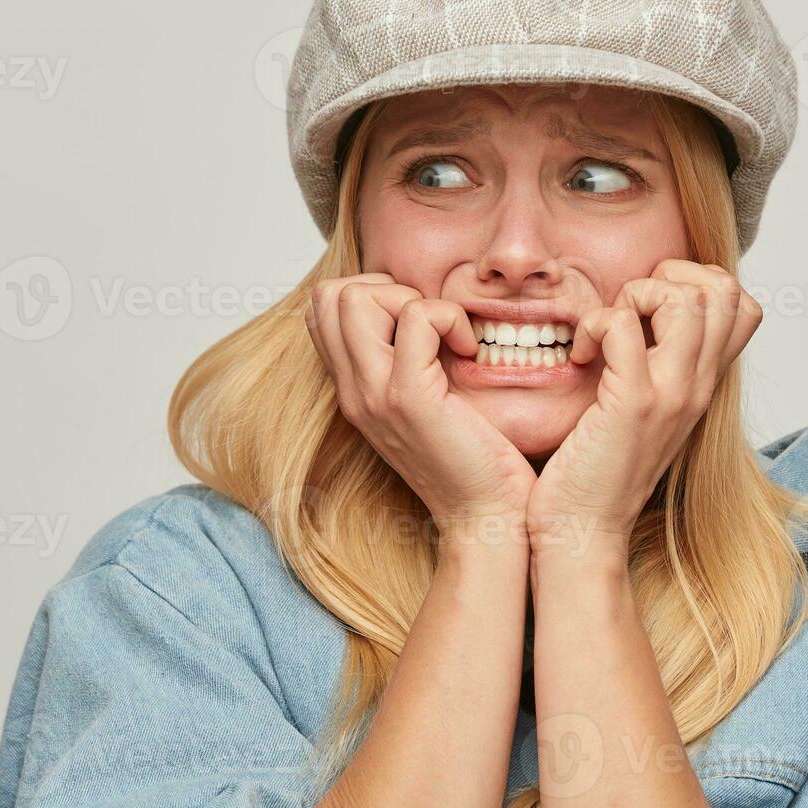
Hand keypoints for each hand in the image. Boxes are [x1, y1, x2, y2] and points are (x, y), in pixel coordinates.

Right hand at [305, 274, 537, 540]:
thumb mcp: (425, 401)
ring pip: (355, 297)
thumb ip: (409, 360)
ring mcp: (374, 394)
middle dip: (386, 288)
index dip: (370, 293)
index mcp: (353, 389)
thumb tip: (421, 310)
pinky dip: (449, 318)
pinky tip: (468, 351)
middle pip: (330, 294)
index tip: (417, 321)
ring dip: (412, 299)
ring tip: (446, 336)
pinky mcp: (409, 398)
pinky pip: (417, 318)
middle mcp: (352, 391)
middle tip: (430, 324)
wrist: (485, 518)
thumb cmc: (472, 460)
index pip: (322, 309)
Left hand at [526, 260, 762, 558]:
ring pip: (687, 298)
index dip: (696, 284)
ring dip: (636, 294)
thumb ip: (651, 370)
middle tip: (628, 310)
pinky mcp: (633, 403)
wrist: (581, 536)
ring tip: (606, 331)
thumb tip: (636, 323)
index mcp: (700, 387)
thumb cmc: (594, 475)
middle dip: (668, 277)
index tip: (647, 309)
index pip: (742, 305)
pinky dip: (593, 324)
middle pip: (723, 290)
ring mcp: (671, 394)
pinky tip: (579, 355)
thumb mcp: (640, 415)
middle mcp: (697, 387)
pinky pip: (621, 324)